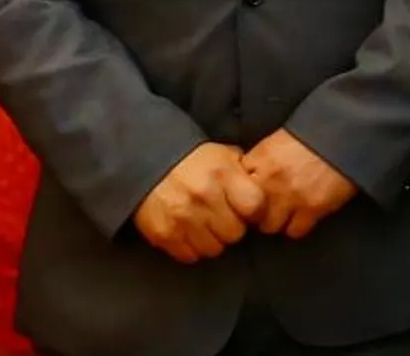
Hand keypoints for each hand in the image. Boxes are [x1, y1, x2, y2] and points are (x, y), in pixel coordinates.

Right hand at [132, 142, 265, 263]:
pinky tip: (190, 233)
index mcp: (223, 175)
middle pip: (236, 233)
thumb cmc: (192, 160)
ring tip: (206, 226)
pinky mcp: (164, 234)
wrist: (144, 161)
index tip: (249, 211)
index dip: (256, 212)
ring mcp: (183, 217)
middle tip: (224, 218)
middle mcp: (204, 197)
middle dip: (233, 227)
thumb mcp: (223, 155)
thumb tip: (265, 190)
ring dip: (213, 240)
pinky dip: (192, 248)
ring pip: (214, 249)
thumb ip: (245, 172)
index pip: (256, 206)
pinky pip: (190, 256)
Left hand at [242, 128, 357, 239]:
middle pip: (248, 213)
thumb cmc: (314, 135)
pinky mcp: (312, 208)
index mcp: (260, 158)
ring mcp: (291, 196)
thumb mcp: (278, 140)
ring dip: (276, 222)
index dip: (241, 195)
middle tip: (267, 209)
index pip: (235, 189)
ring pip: (269, 226)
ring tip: (286, 214)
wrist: (348, 134)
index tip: (249, 197)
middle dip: (256, 213)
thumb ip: (261, 160)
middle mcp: (271, 179)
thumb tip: (248, 180)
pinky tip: (303, 216)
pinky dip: (297, 227)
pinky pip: (294, 231)